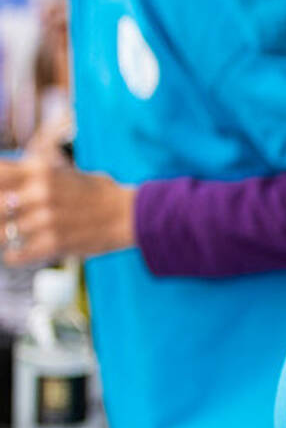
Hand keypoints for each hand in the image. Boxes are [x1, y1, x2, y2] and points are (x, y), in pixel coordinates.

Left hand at [0, 154, 134, 264]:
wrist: (130, 215)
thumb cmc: (96, 192)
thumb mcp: (62, 172)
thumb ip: (30, 173)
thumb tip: (2, 175)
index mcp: (41, 170)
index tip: (0, 195)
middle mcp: (41, 193)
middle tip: (6, 218)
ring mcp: (47, 220)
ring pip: (0, 234)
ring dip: (3, 236)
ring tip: (10, 235)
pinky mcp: (54, 244)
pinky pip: (14, 256)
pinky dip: (13, 256)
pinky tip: (17, 253)